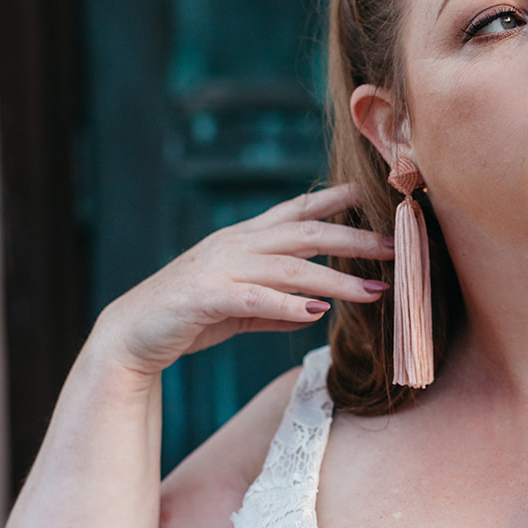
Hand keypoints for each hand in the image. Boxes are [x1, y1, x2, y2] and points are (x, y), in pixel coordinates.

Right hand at [92, 184, 392, 376]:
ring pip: (290, 266)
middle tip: (395, 247)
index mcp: (245, 240)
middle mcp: (236, 244)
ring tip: (374, 291)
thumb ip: (278, 305)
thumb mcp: (242, 308)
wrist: (131, 335)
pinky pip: (254, 297)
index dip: (337, 200)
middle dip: (354, 239)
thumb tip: (316, 307)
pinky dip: (288, 303)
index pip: (298, 210)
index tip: (376, 192)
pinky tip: (318, 309)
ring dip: (336, 278)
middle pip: (306, 233)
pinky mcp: (205, 296)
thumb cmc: (189, 317)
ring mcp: (220, 267)